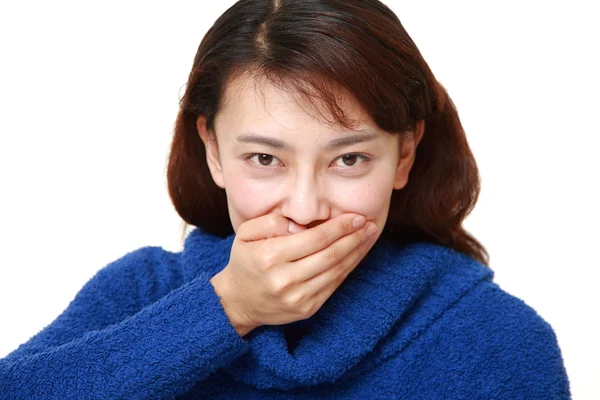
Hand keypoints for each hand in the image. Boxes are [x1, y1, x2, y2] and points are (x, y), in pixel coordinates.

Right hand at [210, 213, 377, 336]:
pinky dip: (348, 268)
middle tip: (370, 223)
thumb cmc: (245, 260)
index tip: (357, 216)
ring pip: (336, 271)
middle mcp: (285, 279)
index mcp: (270, 257)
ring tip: (369, 236)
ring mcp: (297, 297)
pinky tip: (356, 254)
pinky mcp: (306, 309)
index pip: (315, 238)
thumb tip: (302, 226)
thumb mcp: (247, 233)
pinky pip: (334, 285)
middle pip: (331, 255)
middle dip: (355, 238)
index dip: (340, 227)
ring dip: (356, 252)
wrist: (238, 301)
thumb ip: (272, 222)